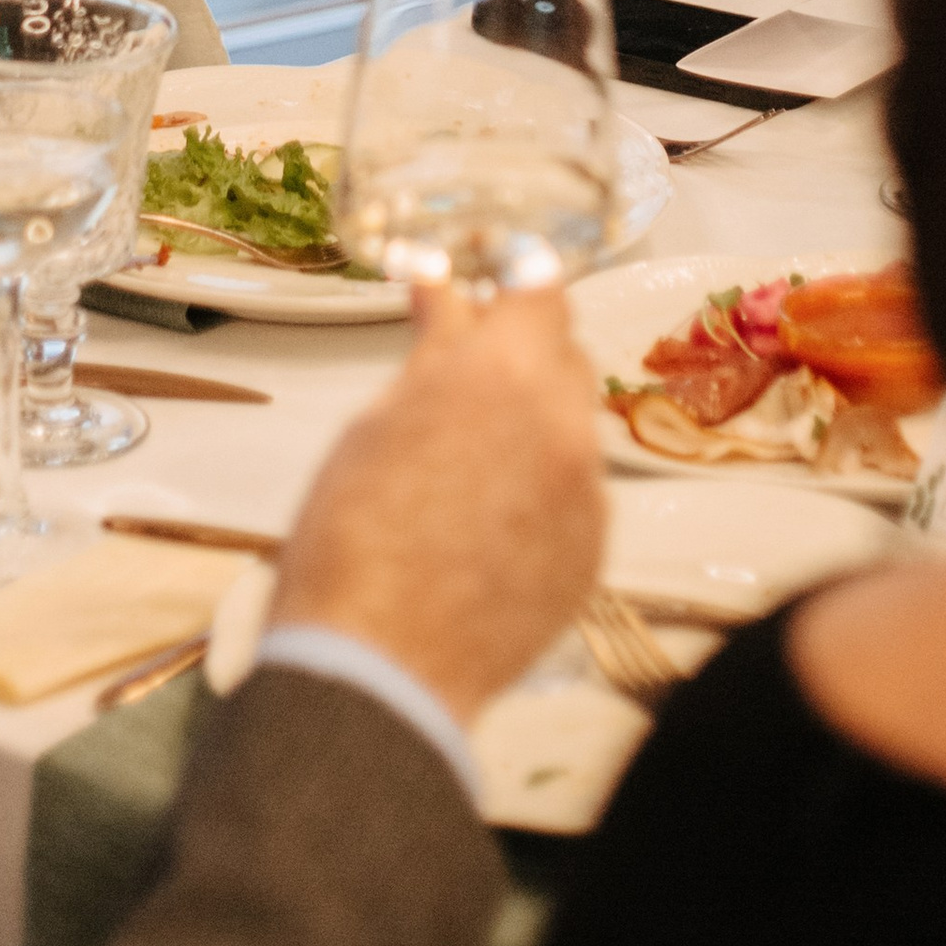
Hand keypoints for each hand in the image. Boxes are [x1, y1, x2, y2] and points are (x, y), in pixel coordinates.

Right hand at [269, 285, 603, 721]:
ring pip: (571, 422)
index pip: (540, 283)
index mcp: (503, 372)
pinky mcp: (593, 551)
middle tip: (466, 368)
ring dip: (533, 418)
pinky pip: (577, 490)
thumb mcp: (378, 421)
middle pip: (563, 351)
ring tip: (468, 456)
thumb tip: (443, 287)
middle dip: (521, 348)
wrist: (376, 671)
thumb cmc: (353, 540)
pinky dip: (543, 486)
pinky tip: (489, 517)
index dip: (512, 273)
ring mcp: (587, 491)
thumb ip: (432, 349)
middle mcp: (563, 420)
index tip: (487, 274)